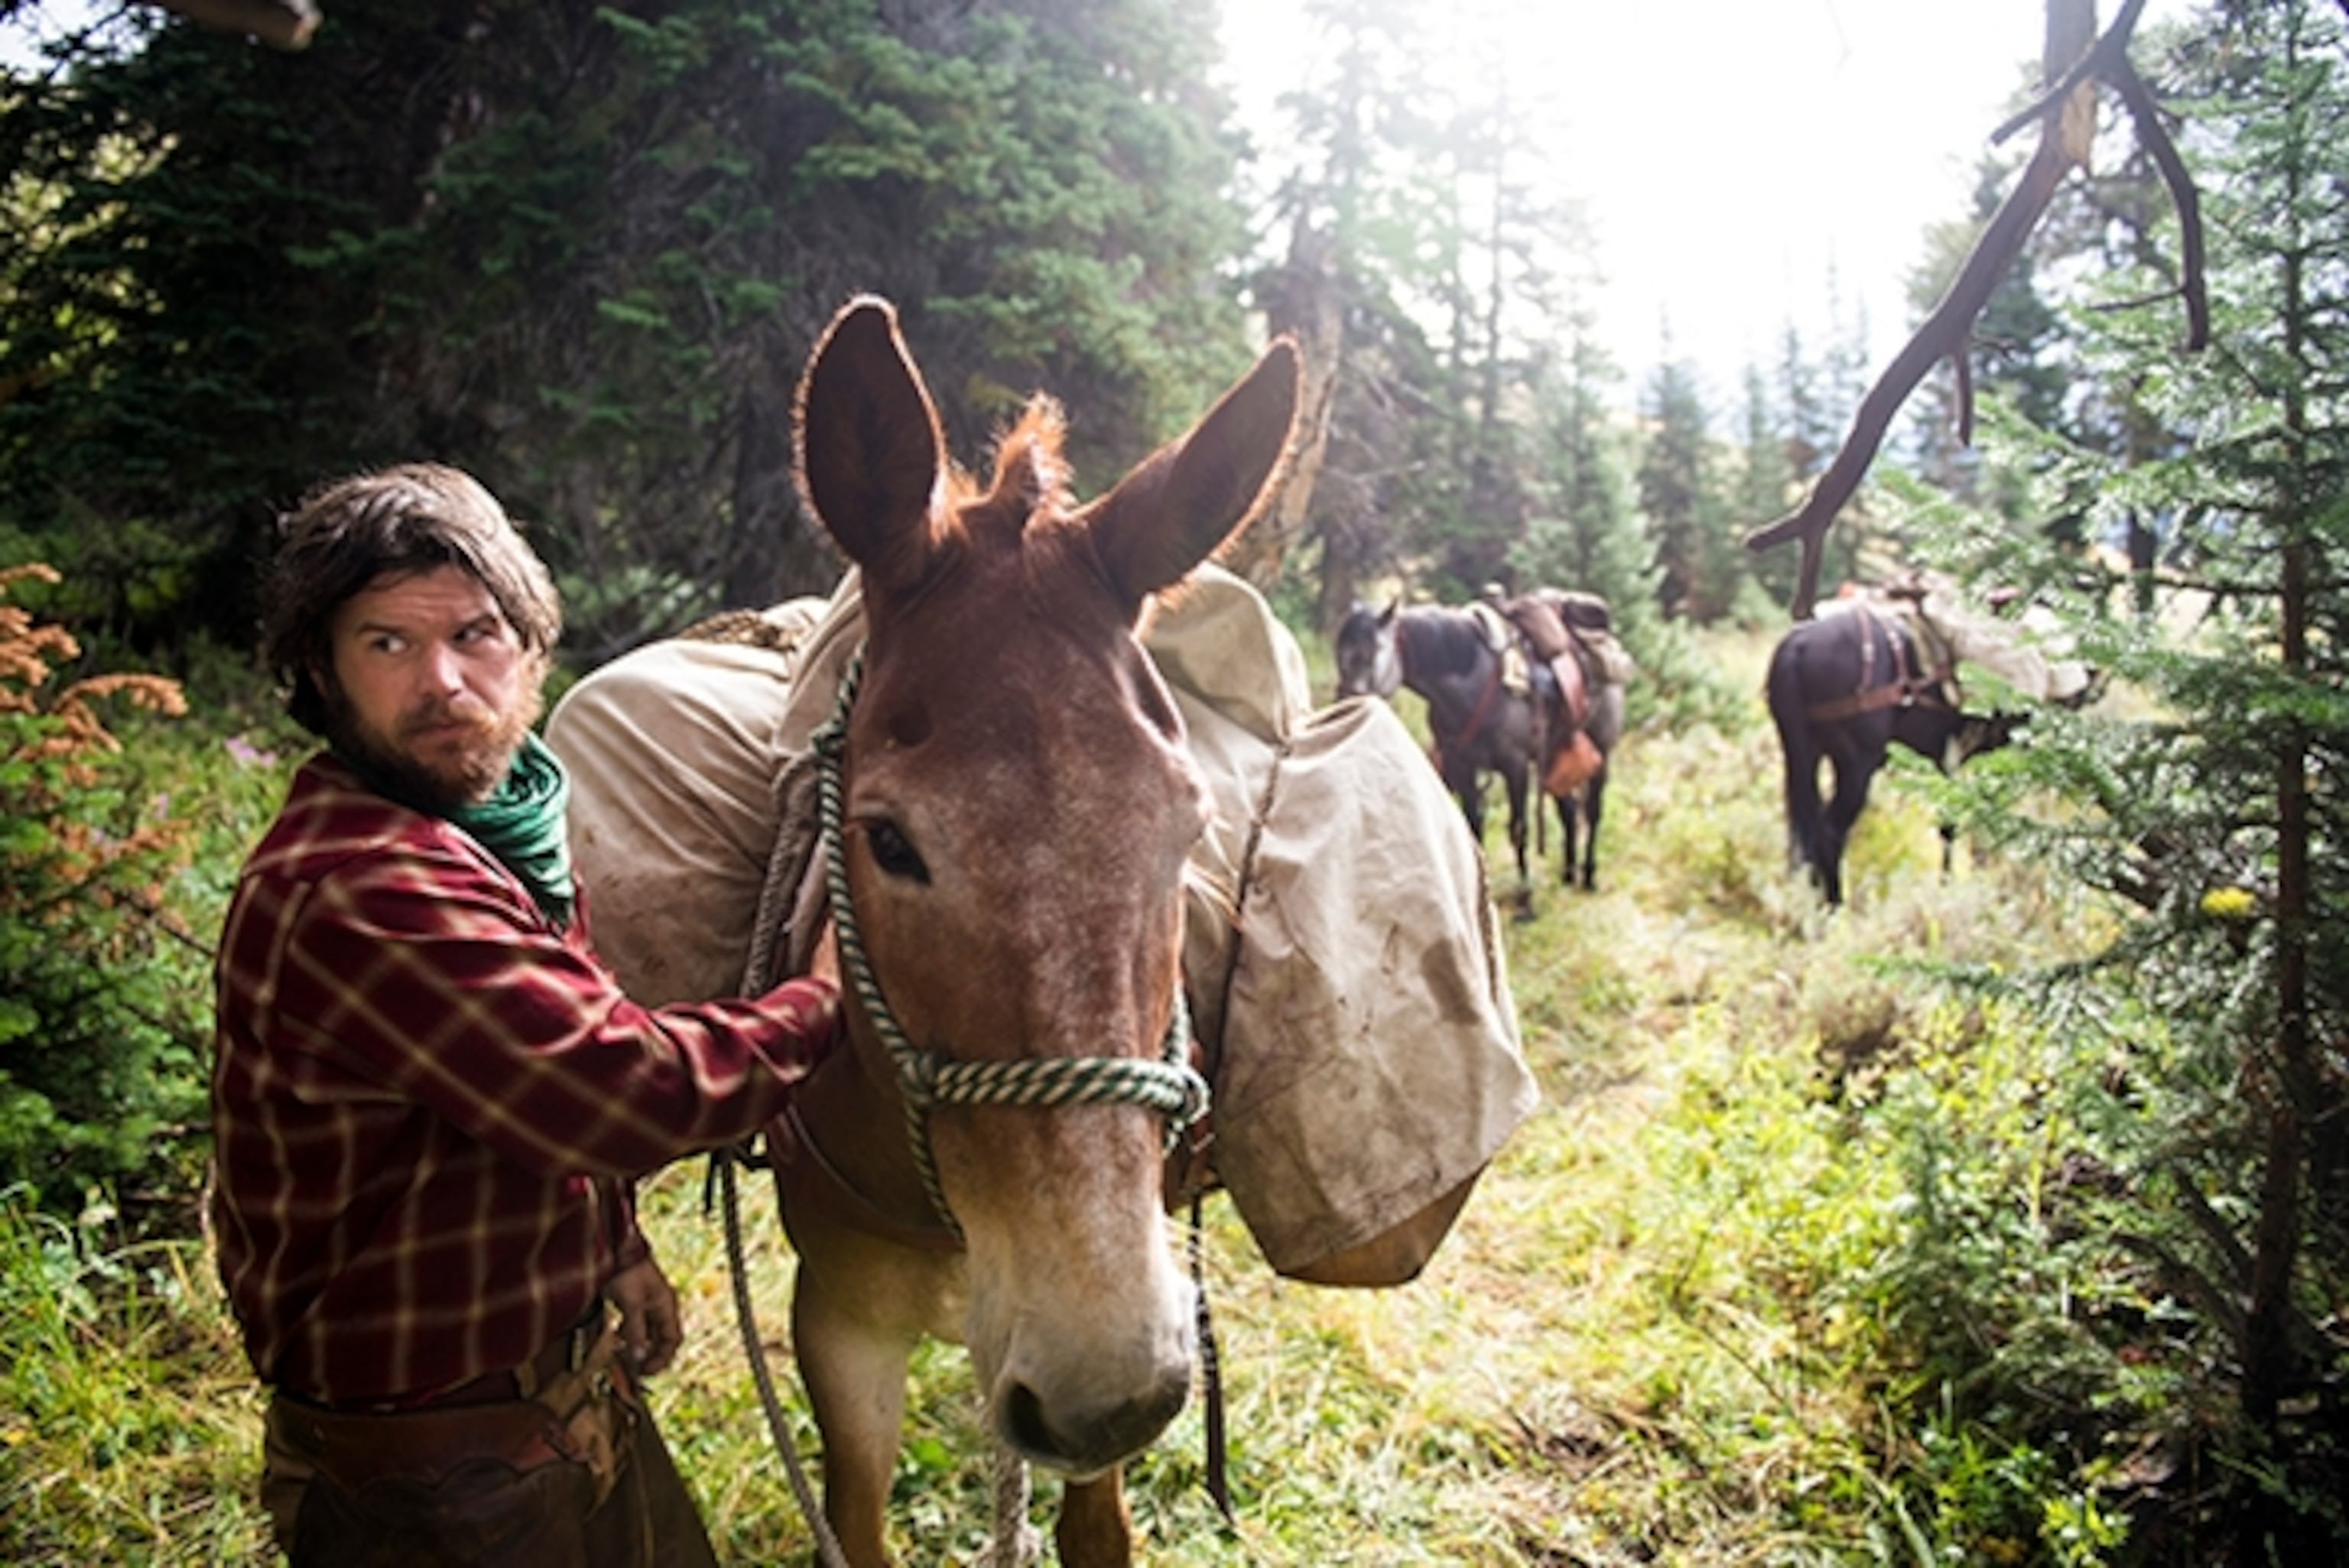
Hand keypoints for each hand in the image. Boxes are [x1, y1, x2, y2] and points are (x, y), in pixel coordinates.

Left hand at [604, 1257, 683, 1376]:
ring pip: (647, 1333)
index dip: (661, 1358)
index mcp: (666, 1305)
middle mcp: (659, 1306)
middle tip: (632, 1369)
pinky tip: (616, 1338)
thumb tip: (638, 1359)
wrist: (613, 1247)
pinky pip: (635, 1325)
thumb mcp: (631, 1303)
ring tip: (622, 1356)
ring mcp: (646, 1303)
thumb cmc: (625, 1270)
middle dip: (648, 1355)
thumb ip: (635, 1331)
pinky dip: (627, 1335)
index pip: (672, 1339)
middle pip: (660, 1339)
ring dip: (637, 1346)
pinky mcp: (633, 1301)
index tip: (644, 1371)